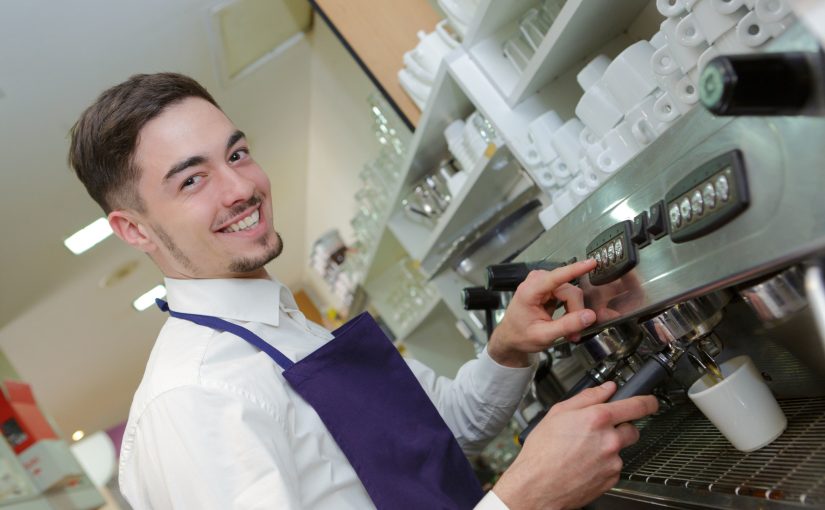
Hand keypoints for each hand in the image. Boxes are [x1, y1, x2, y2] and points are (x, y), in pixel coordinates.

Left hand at [487, 259, 597, 366]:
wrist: (510, 337)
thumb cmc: (521, 336)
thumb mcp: (544, 336)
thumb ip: (567, 325)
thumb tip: (590, 315)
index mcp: (530, 291)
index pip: (556, 277)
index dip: (576, 269)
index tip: (592, 262)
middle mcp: (536, 281)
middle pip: (569, 291)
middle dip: (575, 312)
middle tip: (574, 334)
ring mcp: (542, 281)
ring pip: (571, 293)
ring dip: (574, 312)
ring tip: (570, 331)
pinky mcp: (548, 286)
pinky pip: (568, 294)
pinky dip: (570, 308)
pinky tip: (567, 321)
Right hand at [493, 382, 657, 509]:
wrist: (537, 485)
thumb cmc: (542, 451)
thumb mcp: (558, 412)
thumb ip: (587, 397)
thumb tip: (606, 389)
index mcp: (598, 419)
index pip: (637, 405)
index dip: (647, 401)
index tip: (650, 402)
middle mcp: (610, 440)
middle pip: (632, 428)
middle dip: (621, 427)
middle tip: (599, 430)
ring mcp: (613, 461)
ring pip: (620, 448)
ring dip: (609, 447)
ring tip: (584, 450)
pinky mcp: (612, 478)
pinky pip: (614, 466)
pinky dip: (603, 464)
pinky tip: (584, 463)